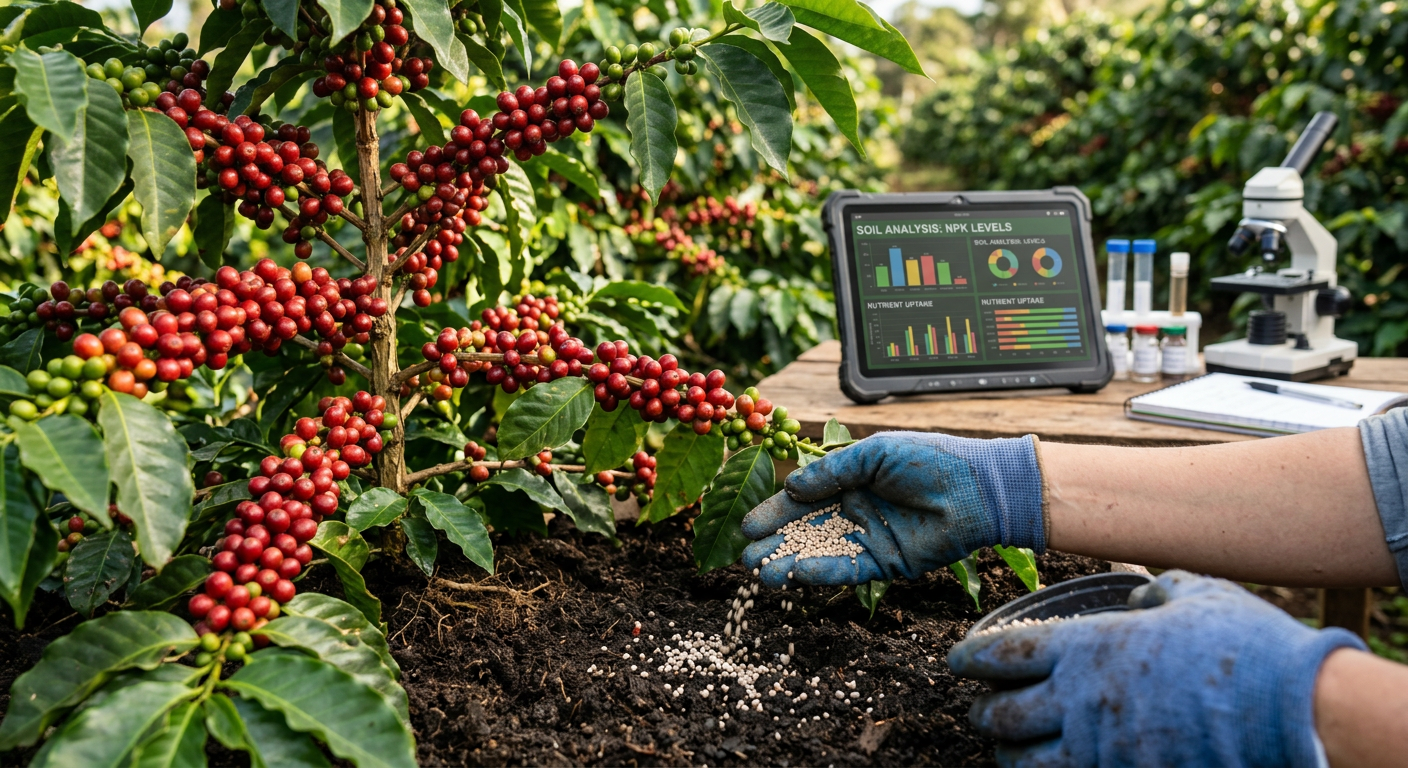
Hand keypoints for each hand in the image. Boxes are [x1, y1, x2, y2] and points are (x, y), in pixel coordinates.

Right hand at [740, 431, 1044, 586]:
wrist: (977, 490)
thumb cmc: (929, 460)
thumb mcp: (873, 454)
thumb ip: (831, 470)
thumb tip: (790, 486)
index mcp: (849, 480)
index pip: (801, 498)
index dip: (774, 511)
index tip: (747, 525)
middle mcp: (854, 510)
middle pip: (804, 530)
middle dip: (774, 543)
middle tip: (745, 558)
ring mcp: (868, 538)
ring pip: (820, 554)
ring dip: (791, 563)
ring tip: (761, 573)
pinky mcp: (885, 564)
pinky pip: (846, 571)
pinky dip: (822, 573)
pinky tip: (798, 573)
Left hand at [947, 571, 1365, 767]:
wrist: (1297, 710)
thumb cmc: (1245, 645)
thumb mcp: (1194, 594)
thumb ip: (1154, 592)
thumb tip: (1140, 595)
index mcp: (1089, 648)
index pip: (1003, 654)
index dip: (970, 658)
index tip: (957, 661)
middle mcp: (1082, 702)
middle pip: (1004, 716)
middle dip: (984, 714)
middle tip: (981, 710)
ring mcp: (1104, 752)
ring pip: (1026, 765)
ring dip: (1008, 756)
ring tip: (1005, 750)